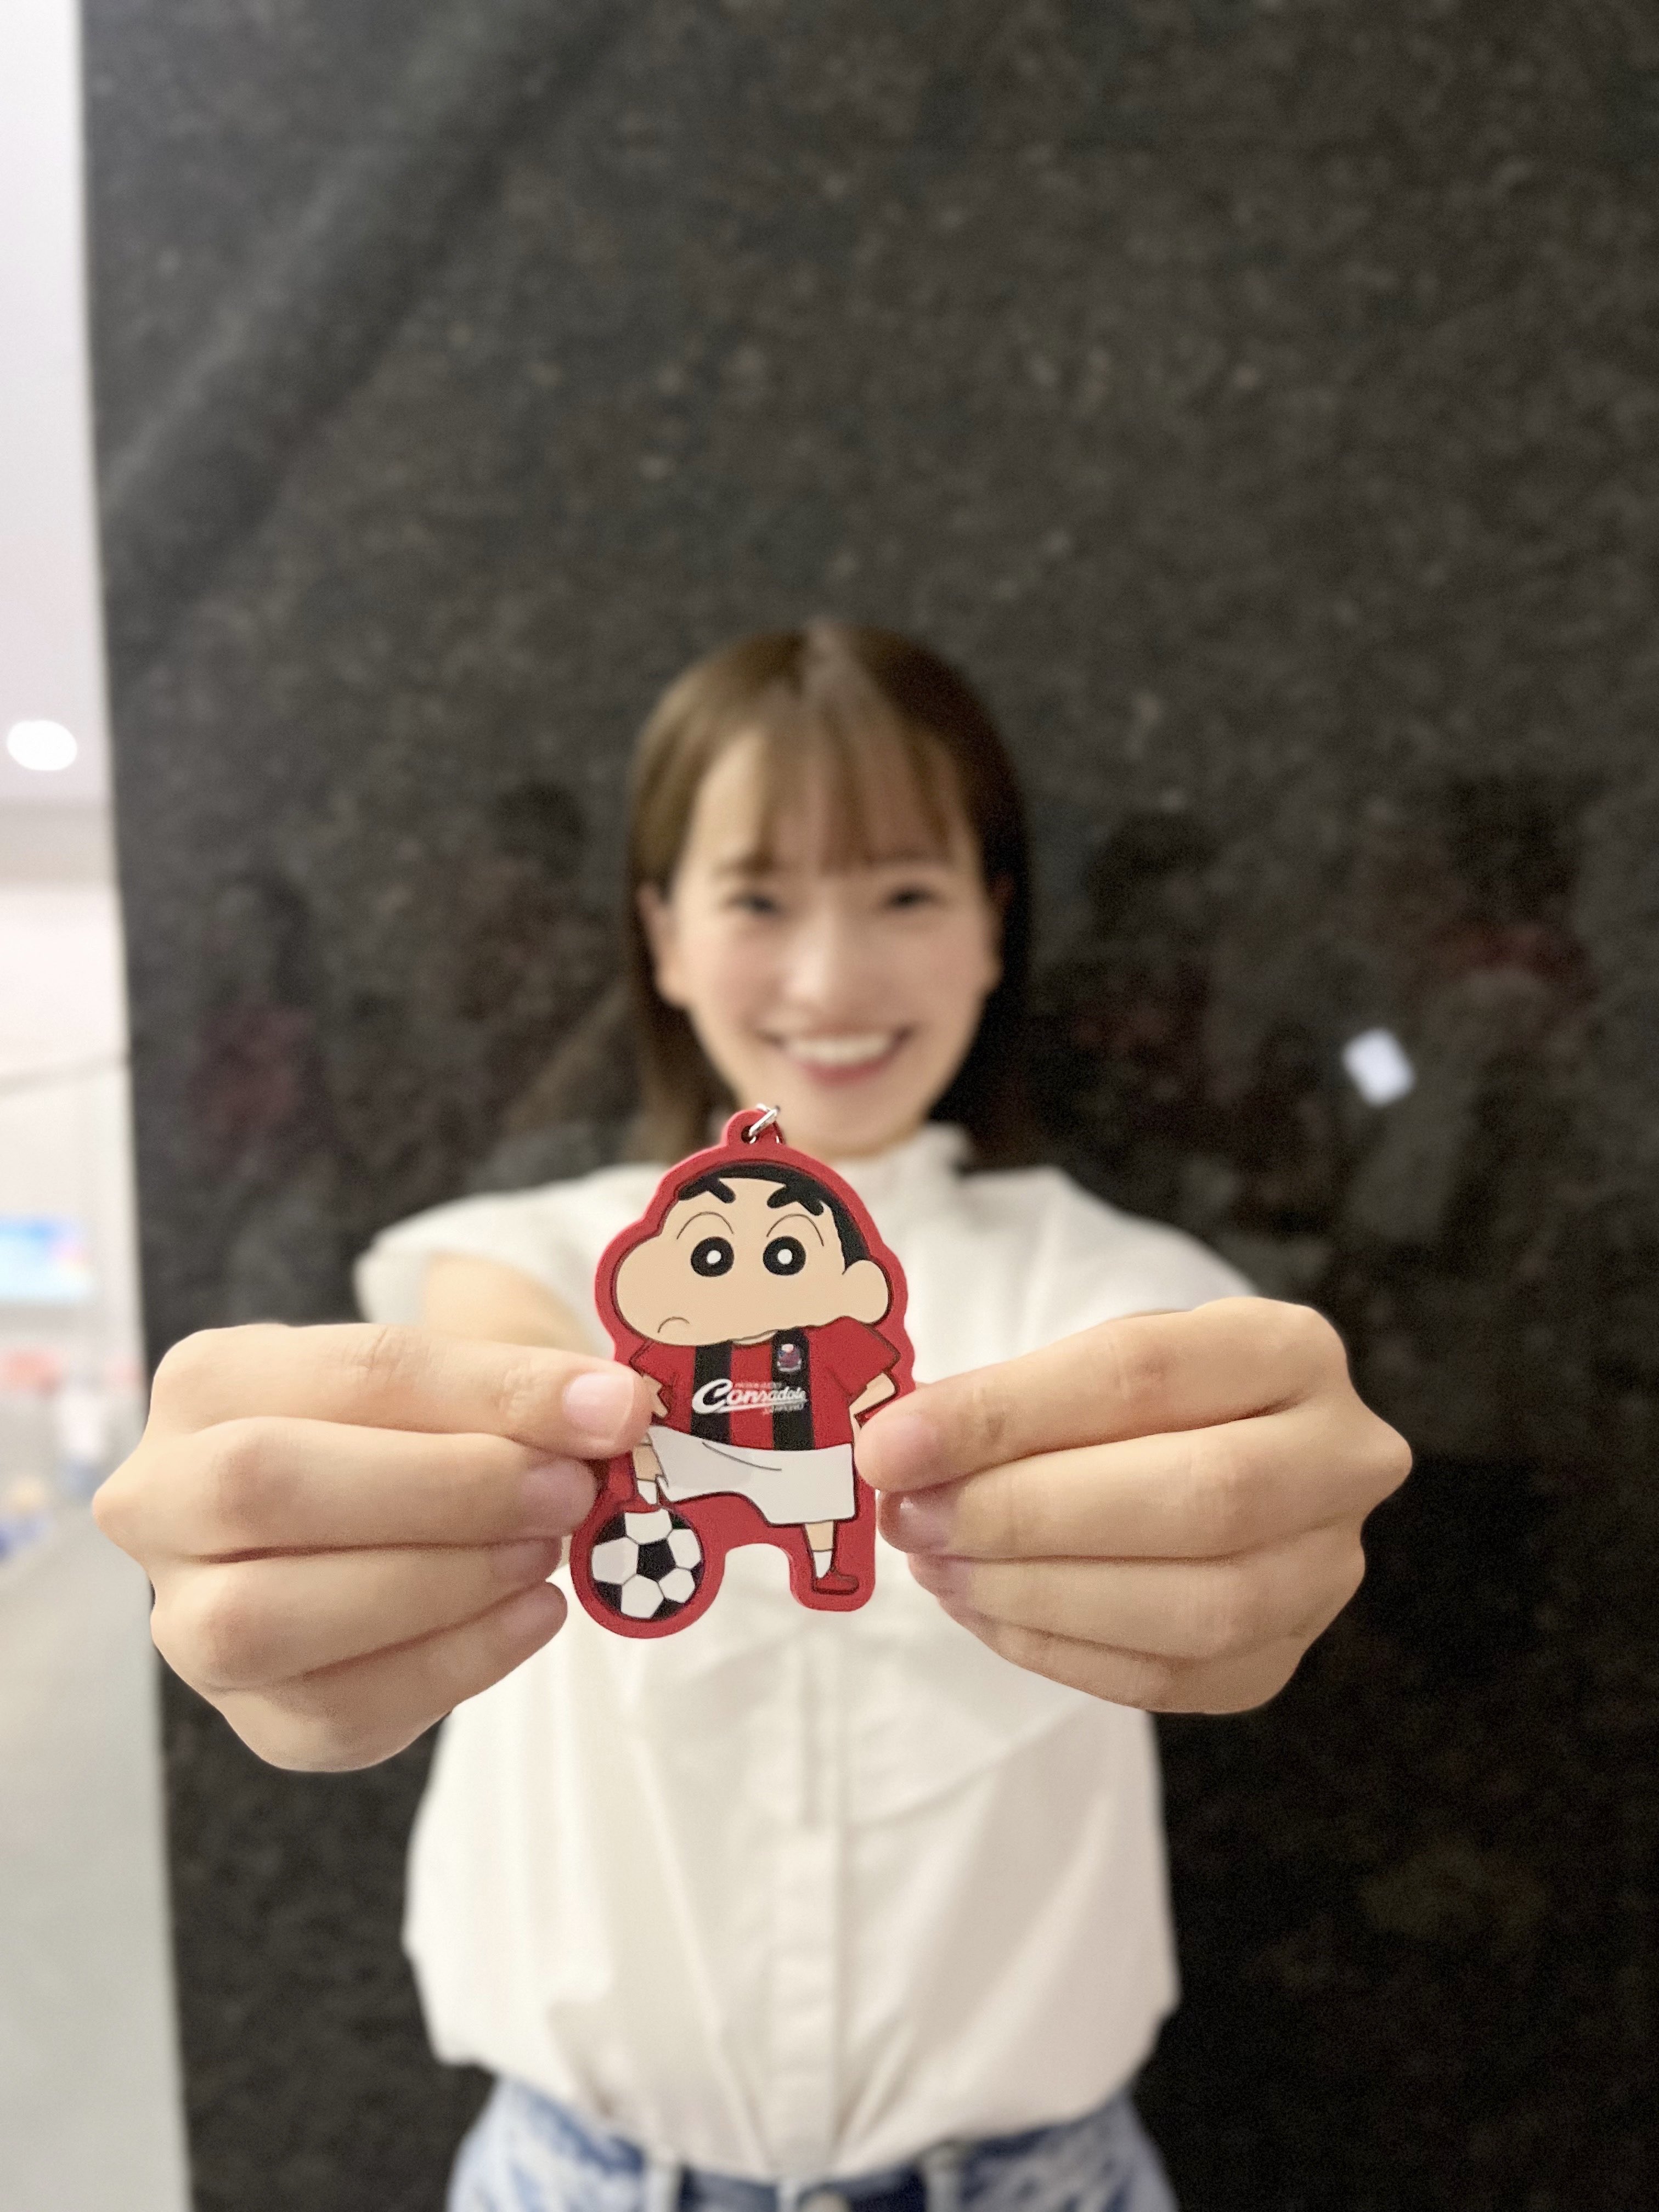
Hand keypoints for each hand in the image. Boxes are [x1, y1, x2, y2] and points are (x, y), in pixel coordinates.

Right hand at [95, 1323, 651, 1769]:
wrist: (376, 1509)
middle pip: (266, 1486)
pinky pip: (335, 1712)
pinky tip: (533, 1615)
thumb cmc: (414, 1429)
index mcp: (208, 1380)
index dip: (492, 1393)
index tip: (610, 1411)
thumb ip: (520, 1390)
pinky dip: (455, 1666)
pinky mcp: (249, 1715)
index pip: (351, 1372)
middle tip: (567, 1492)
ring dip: (439, 1586)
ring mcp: (185, 1619)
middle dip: (443, 1491)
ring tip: (546, 1554)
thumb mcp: (456, 1381)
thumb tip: (615, 1408)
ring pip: (271, 1618)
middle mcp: (161, 1498)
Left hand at [857, 1299, 1409, 1712]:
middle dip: (1026, 1514)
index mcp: (1289, 1348)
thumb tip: (894, 1452)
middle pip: (1199, 1497)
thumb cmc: (1128, 1405)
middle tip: (911, 1517)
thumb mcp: (1082, 1365)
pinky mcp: (1283, 1660)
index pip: (1143, 1374)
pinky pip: (1172, 1680)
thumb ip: (1003, 1402)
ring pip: (1199, 1606)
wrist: (1206, 1455)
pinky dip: (1057, 1648)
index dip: (1006, 1413)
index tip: (892, 1443)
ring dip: (1038, 1594)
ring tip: (935, 1564)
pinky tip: (981, 1609)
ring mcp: (1328, 1570)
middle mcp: (1341, 1457)